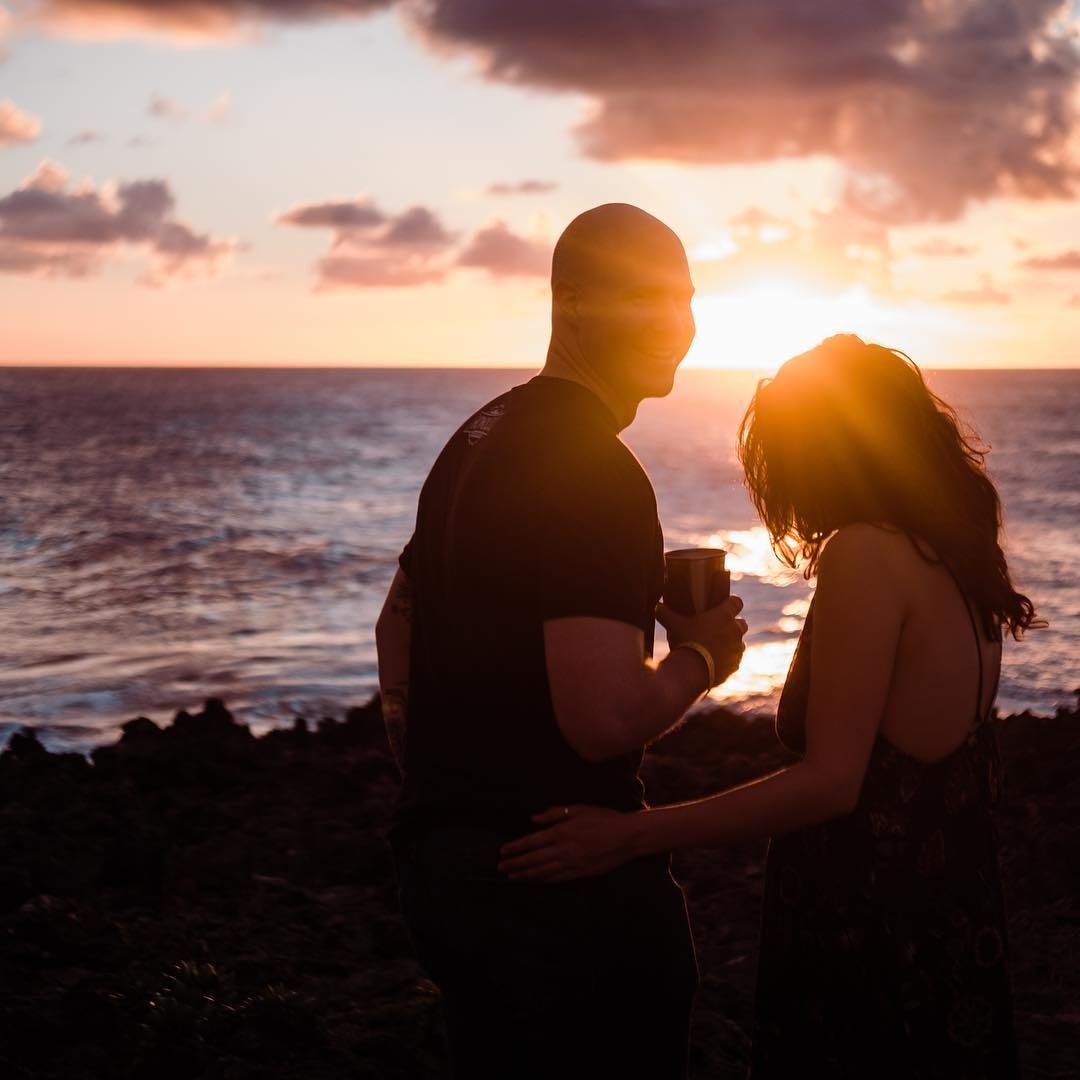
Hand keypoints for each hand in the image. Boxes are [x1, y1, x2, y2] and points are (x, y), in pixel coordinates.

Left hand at [497, 804, 637, 882]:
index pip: (532, 842)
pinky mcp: (580, 873)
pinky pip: (558, 879)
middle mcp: (563, 850)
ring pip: (543, 871)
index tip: (503, 851)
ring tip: (513, 877)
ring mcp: (571, 864)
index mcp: (561, 832)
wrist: (626, 837)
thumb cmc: (603, 818)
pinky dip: (544, 880)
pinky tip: (536, 881)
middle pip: (534, 859)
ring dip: (526, 875)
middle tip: (500, 868)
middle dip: (515, 864)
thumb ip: (555, 813)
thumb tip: (534, 819)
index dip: (516, 847)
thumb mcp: (579, 809)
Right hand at [657, 594, 747, 685]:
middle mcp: (735, 630)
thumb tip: (657, 606)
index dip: (731, 603)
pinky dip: (728, 659)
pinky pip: (735, 659)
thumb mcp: (673, 624)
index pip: (737, 602)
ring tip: (716, 646)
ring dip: (731, 643)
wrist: (692, 671)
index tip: (724, 605)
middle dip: (732, 625)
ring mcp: (737, 649)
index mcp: (724, 615)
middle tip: (717, 628)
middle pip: (741, 623)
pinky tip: (715, 661)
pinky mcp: (735, 665)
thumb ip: (665, 613)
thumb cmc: (684, 642)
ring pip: (739, 642)